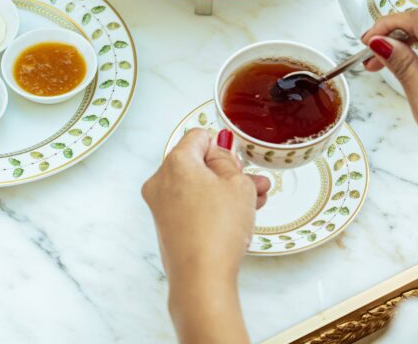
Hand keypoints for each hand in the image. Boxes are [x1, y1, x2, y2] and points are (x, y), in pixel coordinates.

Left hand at [142, 129, 269, 343]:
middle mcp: (161, 181)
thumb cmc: (218, 231)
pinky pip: (191, 206)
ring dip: (226, 191)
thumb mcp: (238, 184)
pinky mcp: (166, 227)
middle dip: (228, 172)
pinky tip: (239, 217)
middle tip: (252, 181)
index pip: (199, 137)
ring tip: (256, 201)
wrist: (202, 281)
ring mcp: (161, 206)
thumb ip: (229, 161)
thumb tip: (219, 155)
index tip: (237, 161)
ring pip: (198, 187)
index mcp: (175, 162)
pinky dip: (212, 207)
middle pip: (198, 164)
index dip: (222, 146)